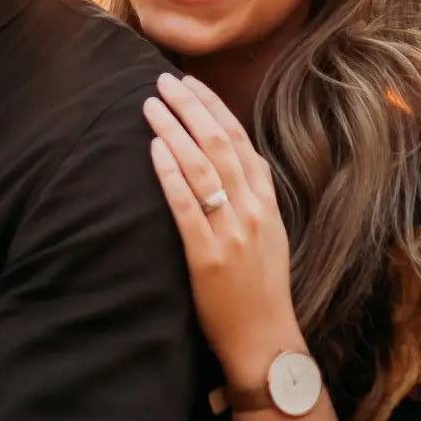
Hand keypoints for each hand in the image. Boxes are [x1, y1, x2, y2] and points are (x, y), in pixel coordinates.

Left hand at [143, 72, 302, 383]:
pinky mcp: (208, 255)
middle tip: (163, 82)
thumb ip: (255, 196)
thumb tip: (237, 160)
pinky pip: (187, 205)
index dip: (213, 107)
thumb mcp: (269, 233)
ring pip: (202, 167)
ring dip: (174, 130)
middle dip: (190, 107)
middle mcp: (252, 209)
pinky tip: (153, 149)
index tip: (190, 84)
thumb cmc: (261, 287)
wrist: (265, 338)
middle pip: (219, 143)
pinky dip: (169, 173)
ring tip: (151, 106)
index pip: (239, 140)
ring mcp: (232, 231)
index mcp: (266, 201)